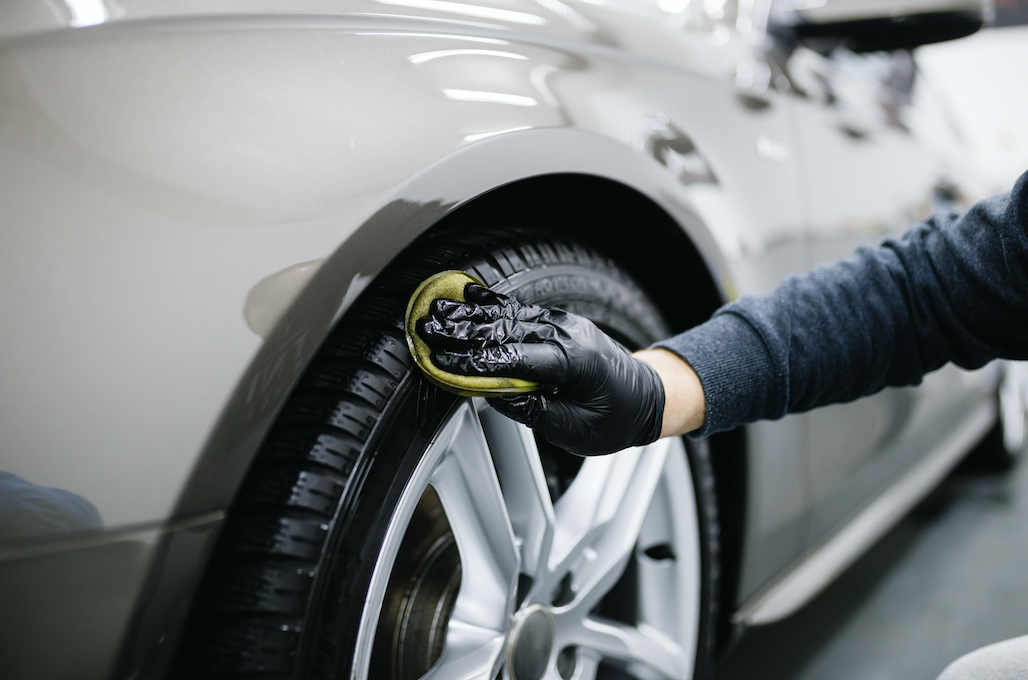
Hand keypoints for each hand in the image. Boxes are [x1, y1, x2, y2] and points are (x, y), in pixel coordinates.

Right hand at [417, 283, 665, 454]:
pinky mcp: (558, 323)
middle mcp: (567, 334)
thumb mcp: (575, 430)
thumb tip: (494, 395)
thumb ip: (533, 411)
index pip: (514, 359)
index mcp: (574, 362)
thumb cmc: (616, 419)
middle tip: (426, 329)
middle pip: (505, 329)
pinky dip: (491, 306)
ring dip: (469, 315)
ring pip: (508, 316)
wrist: (649, 397)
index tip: (441, 361)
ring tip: (436, 311)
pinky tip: (467, 297)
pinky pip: (520, 312)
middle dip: (462, 331)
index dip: (474, 361)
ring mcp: (563, 324)